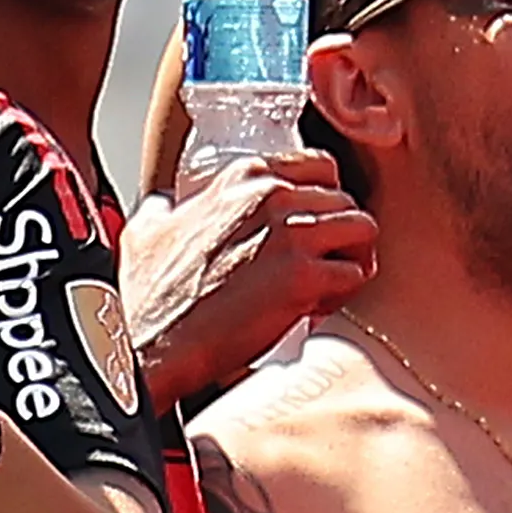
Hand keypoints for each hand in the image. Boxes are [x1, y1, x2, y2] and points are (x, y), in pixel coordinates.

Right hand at [124, 154, 378, 412]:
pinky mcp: (304, 276)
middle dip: (338, 235)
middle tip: (317, 265)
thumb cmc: (151, 297)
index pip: (320, 166)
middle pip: (346, 201)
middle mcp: (273, 195)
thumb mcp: (147, 232)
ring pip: (363, 229)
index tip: (312, 226)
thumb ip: (165, 207)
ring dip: (349, 259)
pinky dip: (342, 294)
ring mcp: (292, 234)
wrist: (153, 346)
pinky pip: (356, 274)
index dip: (323, 201)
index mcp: (244, 177)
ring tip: (322, 285)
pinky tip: (313, 308)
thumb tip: (163, 204)